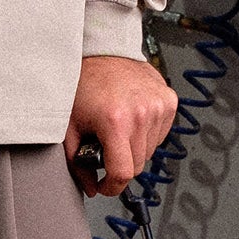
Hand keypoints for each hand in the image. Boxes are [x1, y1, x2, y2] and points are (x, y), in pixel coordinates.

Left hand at [64, 53, 177, 196]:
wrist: (103, 52)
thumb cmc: (84, 84)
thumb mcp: (70, 127)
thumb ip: (77, 163)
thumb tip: (91, 186)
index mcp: (115, 121)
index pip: (123, 172)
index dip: (111, 186)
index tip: (104, 185)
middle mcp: (141, 113)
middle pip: (138, 165)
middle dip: (120, 164)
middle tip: (105, 147)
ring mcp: (158, 106)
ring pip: (150, 151)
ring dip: (134, 148)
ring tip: (118, 129)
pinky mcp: (169, 100)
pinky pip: (160, 134)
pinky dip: (146, 133)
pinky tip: (132, 118)